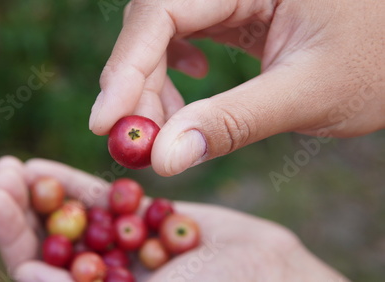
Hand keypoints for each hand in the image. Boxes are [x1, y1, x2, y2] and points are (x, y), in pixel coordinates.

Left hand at [0, 156, 347, 280]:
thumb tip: (28, 276)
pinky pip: (100, 203)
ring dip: (40, 195)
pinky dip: (74, 185)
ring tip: (14, 167)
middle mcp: (105, 280)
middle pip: (49, 248)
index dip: (14, 242)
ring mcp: (120, 249)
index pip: (42, 277)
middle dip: (21, 214)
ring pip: (70, 222)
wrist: (271, 272)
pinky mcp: (138, 221)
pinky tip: (44, 167)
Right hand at [89, 0, 384, 175]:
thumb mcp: (308, 94)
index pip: (163, 9)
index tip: (106, 124)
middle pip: (153, 20)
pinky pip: (181, 31)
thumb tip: (162, 159)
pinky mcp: (232, 8)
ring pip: (160, 29)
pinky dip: (171, 68)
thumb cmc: (379, 62)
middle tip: (139, 143)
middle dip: (137, 84)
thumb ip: (232, 123)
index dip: (126, 66)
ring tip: (168, 126)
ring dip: (150, 82)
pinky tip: (190, 82)